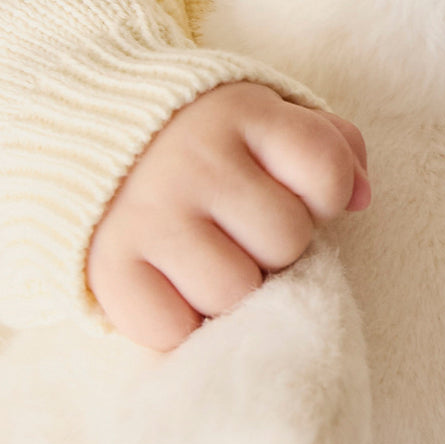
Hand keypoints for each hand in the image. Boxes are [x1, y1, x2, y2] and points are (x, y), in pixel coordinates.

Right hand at [87, 82, 369, 351]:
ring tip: (209, 260)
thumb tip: (361, 199)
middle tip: (240, 230)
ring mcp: (147, 215)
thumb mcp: (267, 121)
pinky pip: (174, 330)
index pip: (326, 171)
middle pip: (286, 241)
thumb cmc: (205, 142)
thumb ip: (331, 148)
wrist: (83, 133)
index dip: (325, 195)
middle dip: (274, 246)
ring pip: (235, 292)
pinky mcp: (108, 268)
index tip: (292, 189)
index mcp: (240, 113)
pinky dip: (181, 325)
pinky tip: (173, 288)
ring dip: (232, 290)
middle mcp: (192, 159)